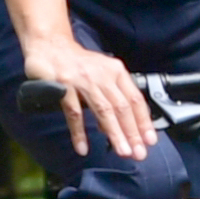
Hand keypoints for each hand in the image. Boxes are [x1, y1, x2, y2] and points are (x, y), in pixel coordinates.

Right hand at [21, 29, 154, 163]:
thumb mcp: (102, 74)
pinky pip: (74, 113)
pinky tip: (83, 147)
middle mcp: (102, 75)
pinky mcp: (63, 85)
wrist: (49, 45)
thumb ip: (113, 97)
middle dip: (132, 132)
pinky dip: (79, 132)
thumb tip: (122, 127)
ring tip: (122, 151)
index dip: (144, 121)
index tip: (150, 140)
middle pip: (122, 107)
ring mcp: (83, 80)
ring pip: (104, 110)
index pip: (135, 99)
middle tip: (138, 153)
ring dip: (115, 133)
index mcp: (115, 72)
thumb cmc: (78, 64)